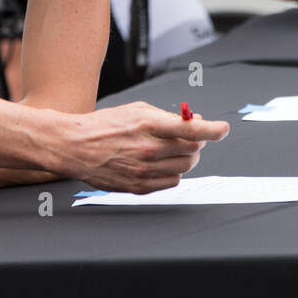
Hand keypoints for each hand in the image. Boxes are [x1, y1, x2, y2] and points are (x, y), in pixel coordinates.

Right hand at [59, 102, 228, 193]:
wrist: (75, 146)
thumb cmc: (106, 125)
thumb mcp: (137, 110)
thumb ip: (167, 117)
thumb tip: (194, 122)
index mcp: (148, 124)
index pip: (191, 128)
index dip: (212, 129)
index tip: (223, 129)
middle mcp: (148, 149)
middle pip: (192, 150)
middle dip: (196, 142)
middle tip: (189, 137)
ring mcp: (144, 170)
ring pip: (184, 167)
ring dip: (185, 158)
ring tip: (170, 150)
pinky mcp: (139, 187)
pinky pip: (172, 183)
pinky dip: (173, 173)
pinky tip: (160, 164)